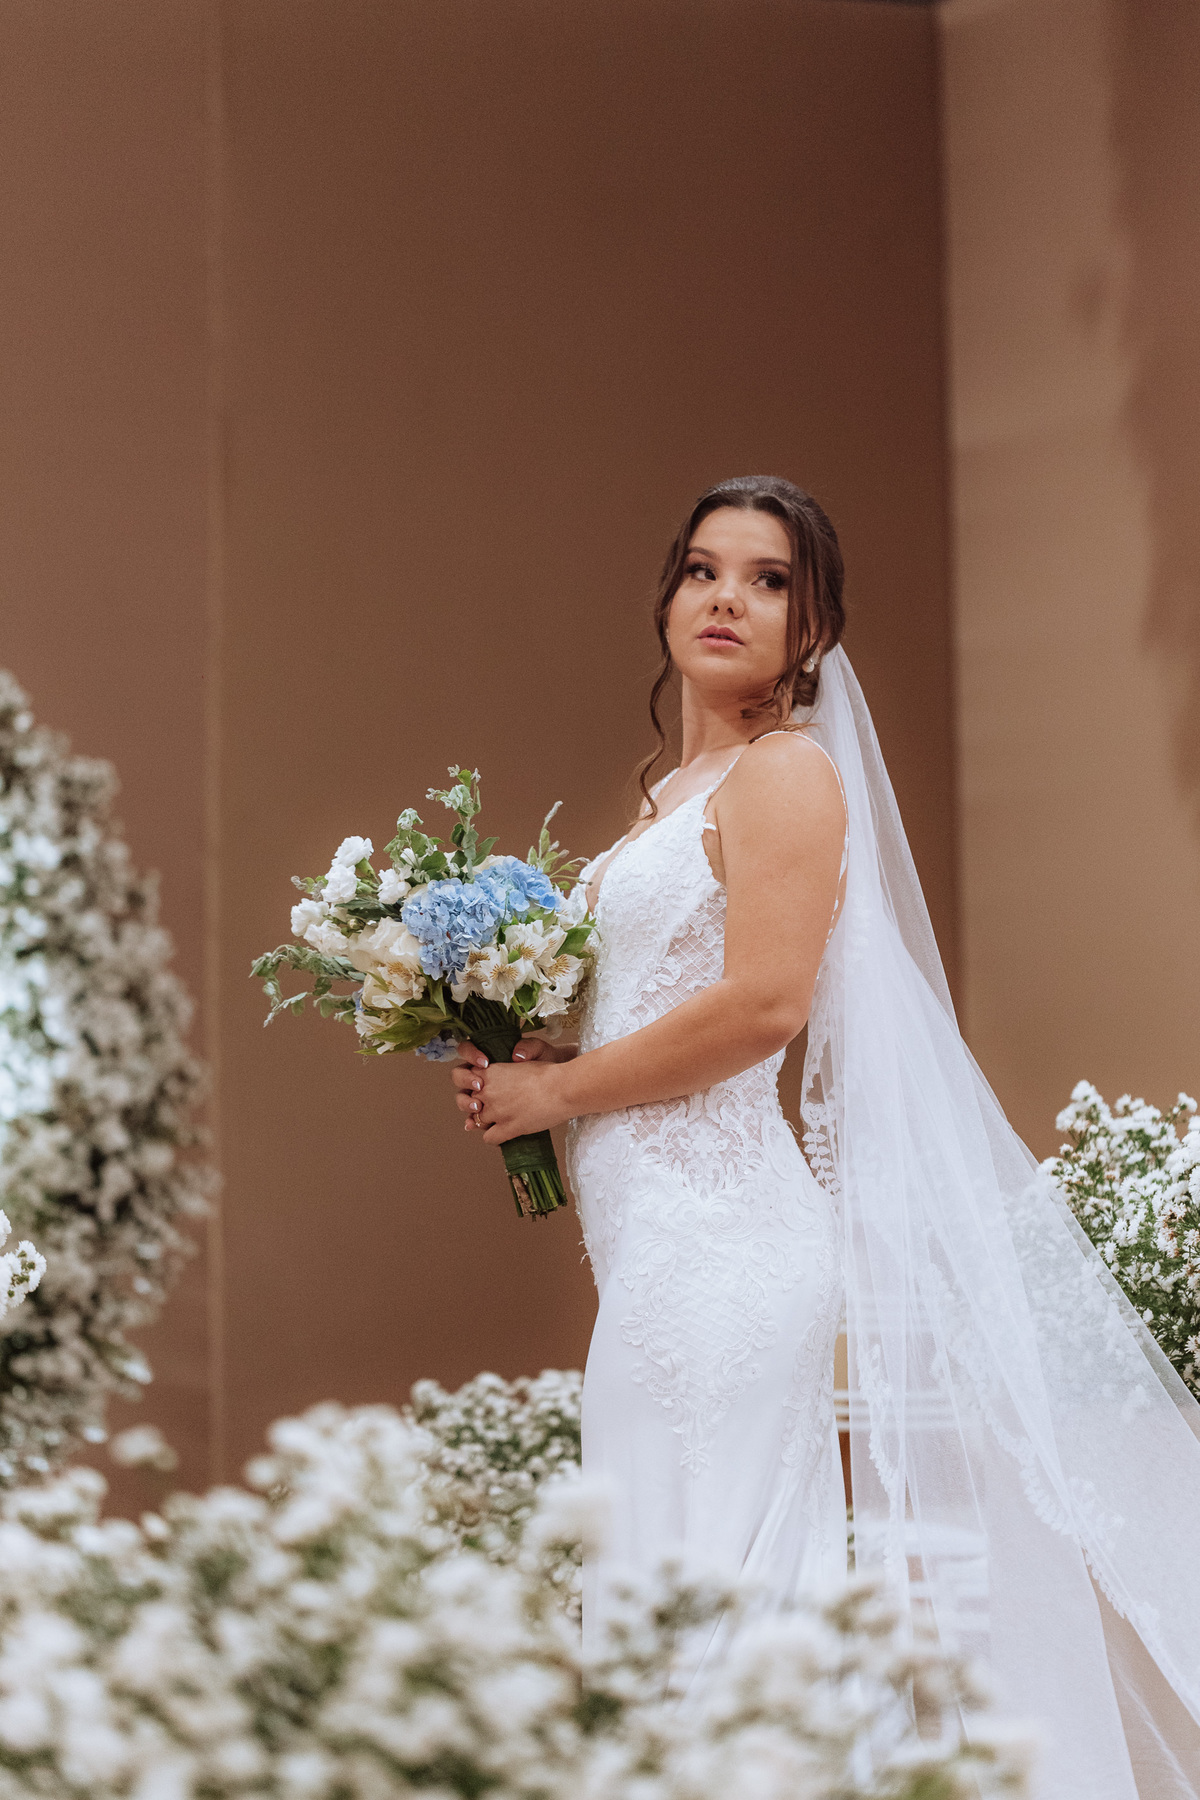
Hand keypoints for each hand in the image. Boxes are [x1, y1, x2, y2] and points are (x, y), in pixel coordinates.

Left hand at [450, 1038, 568, 1142]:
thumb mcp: (522, 1060)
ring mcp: (496, 1111)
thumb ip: (503, 1066)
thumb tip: (502, 1068)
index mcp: (489, 1072)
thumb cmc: (548, 1072)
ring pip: (477, 1121)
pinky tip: (503, 1132)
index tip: (481, 1088)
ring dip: (486, 1121)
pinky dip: (493, 1136)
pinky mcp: (508, 1128)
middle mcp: (487, 1091)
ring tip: (500, 1118)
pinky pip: (488, 1138)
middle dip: (476, 1104)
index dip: (472, 1085)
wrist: (563, 1088)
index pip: (465, 1079)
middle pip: (468, 1101)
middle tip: (490, 1105)